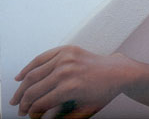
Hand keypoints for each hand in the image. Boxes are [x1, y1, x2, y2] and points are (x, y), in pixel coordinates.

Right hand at [10, 45, 129, 118]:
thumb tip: (39, 117)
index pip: (40, 104)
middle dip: (23, 103)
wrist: (118, 72)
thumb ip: (61, 115)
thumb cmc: (102, 92)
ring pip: (33, 74)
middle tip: (20, 110)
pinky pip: (41, 58)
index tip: (28, 116)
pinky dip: (28, 67)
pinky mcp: (67, 49)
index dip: (31, 112)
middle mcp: (66, 71)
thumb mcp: (83, 109)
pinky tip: (20, 77)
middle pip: (34, 90)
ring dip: (21, 88)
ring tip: (16, 97)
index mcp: (70, 88)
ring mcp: (66, 58)